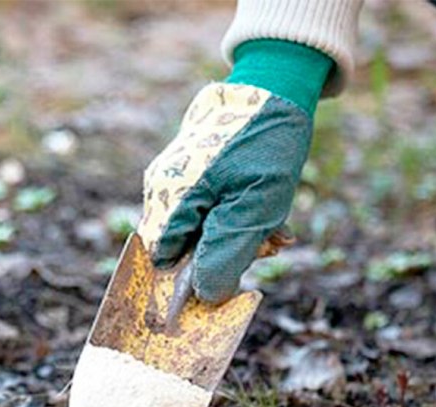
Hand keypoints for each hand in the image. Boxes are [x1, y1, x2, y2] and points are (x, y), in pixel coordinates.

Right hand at [139, 82, 311, 303]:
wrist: (274, 82)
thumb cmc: (265, 144)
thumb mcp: (255, 205)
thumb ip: (226, 252)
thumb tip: (205, 295)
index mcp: (169, 199)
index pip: (164, 263)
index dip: (194, 277)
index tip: (233, 276)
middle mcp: (161, 189)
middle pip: (182, 248)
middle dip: (224, 253)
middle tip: (268, 244)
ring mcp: (173, 178)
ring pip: (199, 230)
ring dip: (237, 236)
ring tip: (274, 226)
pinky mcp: (189, 171)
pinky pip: (206, 210)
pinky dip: (236, 216)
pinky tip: (265, 210)